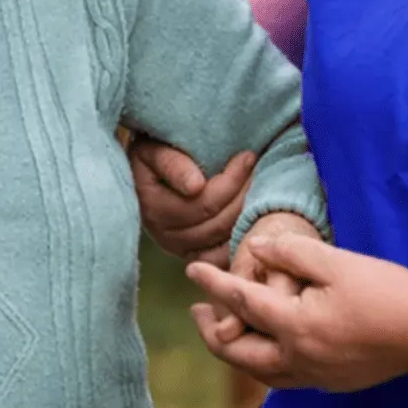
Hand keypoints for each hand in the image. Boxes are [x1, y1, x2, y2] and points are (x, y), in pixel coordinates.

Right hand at [129, 137, 254, 267]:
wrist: (146, 173)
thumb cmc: (153, 155)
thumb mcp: (154, 151)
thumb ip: (171, 165)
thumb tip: (195, 186)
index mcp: (155, 210)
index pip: (204, 202)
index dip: (231, 180)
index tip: (248, 156)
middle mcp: (165, 236)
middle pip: (218, 223)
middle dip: (243, 194)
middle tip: (260, 169)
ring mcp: (181, 250)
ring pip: (224, 239)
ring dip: (247, 212)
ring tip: (260, 185)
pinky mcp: (195, 255)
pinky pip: (224, 254)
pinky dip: (241, 237)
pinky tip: (254, 213)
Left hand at [187, 233, 407, 391]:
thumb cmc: (380, 287)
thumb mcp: (333, 260)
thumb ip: (289, 253)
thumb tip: (254, 251)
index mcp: (295, 326)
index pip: (241, 303)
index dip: (213, 284)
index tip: (191, 269)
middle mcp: (299, 359)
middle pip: (238, 352)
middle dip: (213, 331)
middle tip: (198, 311)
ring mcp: (316, 376)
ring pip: (259, 372)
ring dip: (236, 350)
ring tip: (226, 331)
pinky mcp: (333, 382)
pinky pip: (284, 378)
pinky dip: (263, 363)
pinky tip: (267, 348)